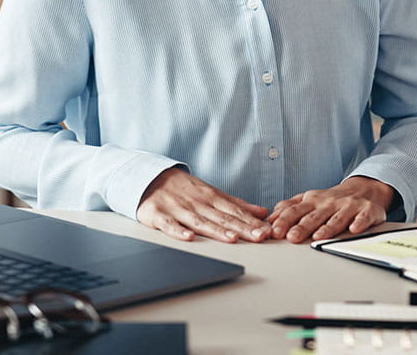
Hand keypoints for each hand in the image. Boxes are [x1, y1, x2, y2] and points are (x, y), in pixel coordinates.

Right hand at [136, 168, 269, 242]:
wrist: (149, 176)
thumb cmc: (183, 188)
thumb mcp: (211, 192)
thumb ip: (237, 203)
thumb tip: (262, 211)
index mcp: (210, 197)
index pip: (234, 211)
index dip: (251, 222)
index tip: (267, 231)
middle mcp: (196, 203)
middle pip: (222, 218)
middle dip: (242, 228)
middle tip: (259, 237)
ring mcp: (178, 209)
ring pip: (200, 221)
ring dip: (217, 230)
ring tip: (233, 238)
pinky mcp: (159, 215)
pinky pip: (169, 225)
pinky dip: (179, 231)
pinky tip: (189, 238)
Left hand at [267, 176, 394, 242]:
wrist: (365, 188)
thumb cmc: (333, 199)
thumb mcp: (310, 199)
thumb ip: (291, 207)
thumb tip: (271, 217)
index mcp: (313, 200)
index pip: (296, 210)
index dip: (285, 221)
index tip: (274, 231)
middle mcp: (329, 203)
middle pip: (314, 216)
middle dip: (302, 227)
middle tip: (291, 238)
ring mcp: (348, 207)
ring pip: (336, 219)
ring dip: (327, 228)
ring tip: (317, 237)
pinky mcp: (366, 211)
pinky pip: (362, 218)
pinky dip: (359, 223)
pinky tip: (354, 229)